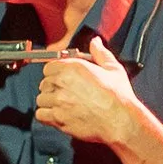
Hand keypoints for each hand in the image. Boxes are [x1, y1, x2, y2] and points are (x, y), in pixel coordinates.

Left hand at [34, 31, 139, 150]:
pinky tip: (58, 115)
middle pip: (44, 83)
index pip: (49, 67)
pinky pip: (41, 115)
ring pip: (41, 99)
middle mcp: (63, 82)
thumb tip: (95, 42)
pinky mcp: (58, 118)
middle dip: (52, 87)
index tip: (62, 79)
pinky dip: (47, 116)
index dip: (55, 73)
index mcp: (73, 67)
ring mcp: (59, 101)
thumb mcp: (113, 68)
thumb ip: (100, 53)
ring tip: (62, 105)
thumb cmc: (119, 96)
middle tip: (65, 93)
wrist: (121, 121)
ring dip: (49, 102)